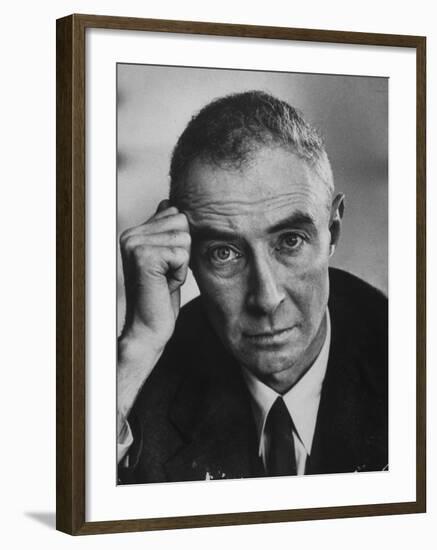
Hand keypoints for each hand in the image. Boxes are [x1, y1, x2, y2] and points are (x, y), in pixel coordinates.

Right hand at [117, 200, 190, 431]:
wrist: (148, 328)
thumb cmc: (160, 296)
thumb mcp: (166, 258)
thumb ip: (165, 232)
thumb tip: (169, 203)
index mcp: (134, 233)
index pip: (175, 214)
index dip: (180, 243)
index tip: (165, 265)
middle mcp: (130, 235)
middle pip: (182, 222)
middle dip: (183, 251)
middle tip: (166, 274)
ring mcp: (134, 245)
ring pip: (184, 237)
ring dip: (182, 263)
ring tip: (164, 279)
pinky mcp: (143, 257)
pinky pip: (182, 253)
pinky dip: (180, 272)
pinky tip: (165, 284)